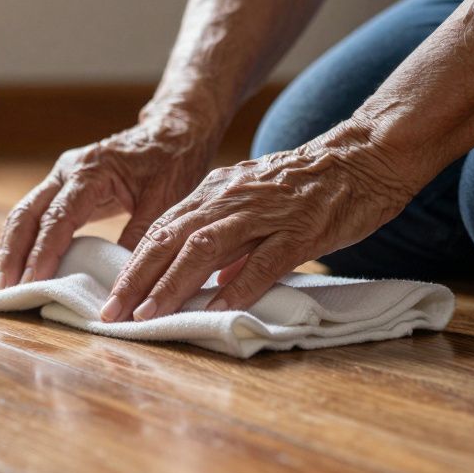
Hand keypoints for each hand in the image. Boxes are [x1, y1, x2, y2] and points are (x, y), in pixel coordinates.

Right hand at [0, 103, 219, 288]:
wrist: (173, 130)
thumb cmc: (173, 162)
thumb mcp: (166, 200)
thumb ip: (141, 237)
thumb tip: (121, 282)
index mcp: (91, 171)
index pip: (57, 218)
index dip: (42, 253)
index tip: (31, 283)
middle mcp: (68, 170)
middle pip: (27, 214)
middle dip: (13, 253)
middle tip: (4, 289)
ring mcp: (61, 175)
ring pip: (24, 213)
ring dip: (11, 248)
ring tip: (2, 283)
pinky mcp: (63, 184)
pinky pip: (34, 213)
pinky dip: (22, 239)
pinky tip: (16, 262)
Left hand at [99, 122, 419, 321]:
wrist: (362, 157)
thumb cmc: (308, 186)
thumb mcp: (253, 204)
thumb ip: (227, 239)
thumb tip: (208, 281)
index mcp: (214, 193)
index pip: (160, 231)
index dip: (132, 266)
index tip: (111, 299)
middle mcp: (228, 200)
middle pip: (169, 239)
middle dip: (136, 279)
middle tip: (112, 313)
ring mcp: (262, 213)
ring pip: (204, 248)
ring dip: (171, 284)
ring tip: (148, 315)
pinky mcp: (299, 228)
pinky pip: (263, 260)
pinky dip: (238, 284)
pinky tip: (217, 308)